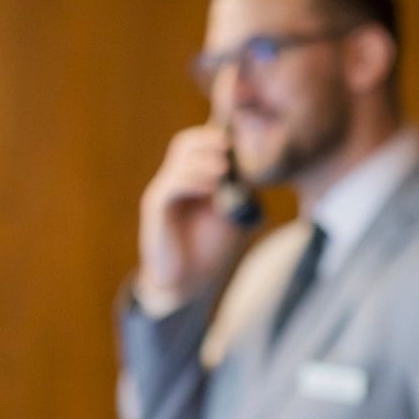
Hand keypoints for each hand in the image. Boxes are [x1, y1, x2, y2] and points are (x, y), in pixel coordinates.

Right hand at [137, 124, 242, 307]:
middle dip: (209, 140)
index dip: (219, 135)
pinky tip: (211, 188)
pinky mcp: (155, 208)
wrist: (188, 283)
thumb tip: (263, 171)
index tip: (242, 135)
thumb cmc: (210, 251)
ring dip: (205, 160)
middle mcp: (176, 180)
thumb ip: (244, 193)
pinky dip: (192, 181)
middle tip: (231, 147)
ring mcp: (164, 192)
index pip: (202, 143)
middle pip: (186, 143)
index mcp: (194, 178)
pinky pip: (171, 185)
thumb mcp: (235, 217)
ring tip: (224, 170)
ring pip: (179, 159)